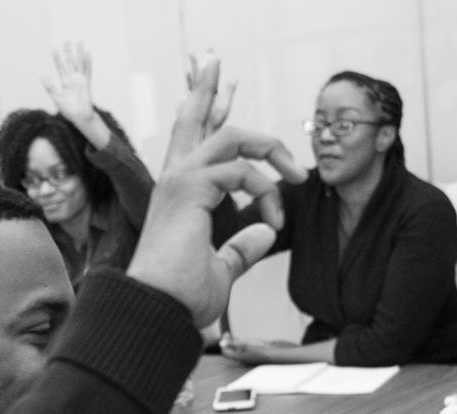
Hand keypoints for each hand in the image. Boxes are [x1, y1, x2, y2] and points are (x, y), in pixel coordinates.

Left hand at [41, 42, 96, 126]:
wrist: (79, 117)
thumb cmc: (68, 109)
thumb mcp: (56, 97)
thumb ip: (49, 86)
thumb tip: (42, 75)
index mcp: (65, 81)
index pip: (60, 66)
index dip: (56, 57)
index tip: (53, 47)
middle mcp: (73, 78)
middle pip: (70, 62)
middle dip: (68, 51)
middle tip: (67, 40)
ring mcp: (80, 80)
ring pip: (79, 63)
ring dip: (79, 53)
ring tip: (80, 42)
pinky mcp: (86, 83)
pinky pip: (87, 70)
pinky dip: (88, 62)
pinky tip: (88, 53)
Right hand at [126, 53, 300, 328]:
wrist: (159, 310)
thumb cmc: (179, 296)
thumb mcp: (220, 269)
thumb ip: (240, 249)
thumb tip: (266, 236)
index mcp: (180, 195)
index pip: (193, 143)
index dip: (207, 114)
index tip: (223, 96)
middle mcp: (175, 180)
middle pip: (194, 119)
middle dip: (209, 90)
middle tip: (217, 61)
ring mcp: (180, 180)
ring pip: (229, 135)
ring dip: (269, 146)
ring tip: (297, 172)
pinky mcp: (191, 189)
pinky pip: (241, 171)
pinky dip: (266, 191)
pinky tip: (274, 218)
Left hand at [220, 336, 272, 364]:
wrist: (275, 353)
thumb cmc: (260, 349)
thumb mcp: (245, 344)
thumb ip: (232, 344)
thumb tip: (220, 343)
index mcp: (239, 358)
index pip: (226, 352)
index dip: (224, 343)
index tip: (226, 334)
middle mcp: (242, 358)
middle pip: (230, 351)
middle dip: (228, 342)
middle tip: (227, 333)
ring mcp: (248, 356)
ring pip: (237, 350)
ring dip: (233, 343)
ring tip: (232, 335)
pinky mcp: (253, 353)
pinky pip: (243, 349)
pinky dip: (240, 344)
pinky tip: (242, 339)